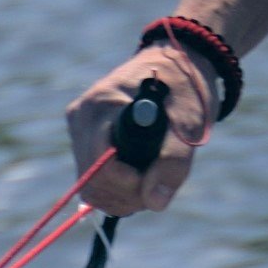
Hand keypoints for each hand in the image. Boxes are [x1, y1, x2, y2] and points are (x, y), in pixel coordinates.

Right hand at [63, 45, 216, 214]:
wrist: (178, 65)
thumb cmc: (185, 89)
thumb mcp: (188, 124)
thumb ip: (172, 163)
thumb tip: (155, 202)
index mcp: (101, 107)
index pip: (101, 169)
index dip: (131, 184)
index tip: (158, 179)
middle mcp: (81, 118)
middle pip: (92, 183)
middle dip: (128, 194)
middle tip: (160, 182)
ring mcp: (79, 128)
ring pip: (91, 186)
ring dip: (124, 195)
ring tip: (153, 176)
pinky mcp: (84, 138)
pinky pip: (94, 178)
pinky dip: (118, 187)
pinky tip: (141, 174)